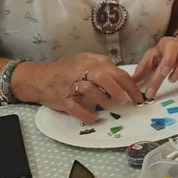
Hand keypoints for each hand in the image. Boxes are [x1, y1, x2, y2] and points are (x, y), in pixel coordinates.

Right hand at [28, 53, 143, 122]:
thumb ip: (104, 67)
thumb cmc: (66, 71)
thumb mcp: (86, 61)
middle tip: (126, 101)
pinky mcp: (63, 99)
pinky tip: (95, 117)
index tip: (138, 96)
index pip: (117, 73)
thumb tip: (125, 78)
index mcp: (92, 62)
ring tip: (110, 106)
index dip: (131, 86)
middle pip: (107, 78)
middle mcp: (83, 71)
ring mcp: (72, 85)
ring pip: (92, 91)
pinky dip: (88, 114)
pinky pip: (77, 108)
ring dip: (105, 101)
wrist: (39, 78)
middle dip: (120, 91)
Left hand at [132, 35, 177, 98]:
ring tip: (172, 79)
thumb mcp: (154, 56)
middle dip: (168, 64)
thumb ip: (143, 67)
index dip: (158, 63)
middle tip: (163, 78)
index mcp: (166, 44)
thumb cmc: (167, 52)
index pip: (161, 51)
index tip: (158, 75)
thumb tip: (133, 80)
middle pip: (174, 52)